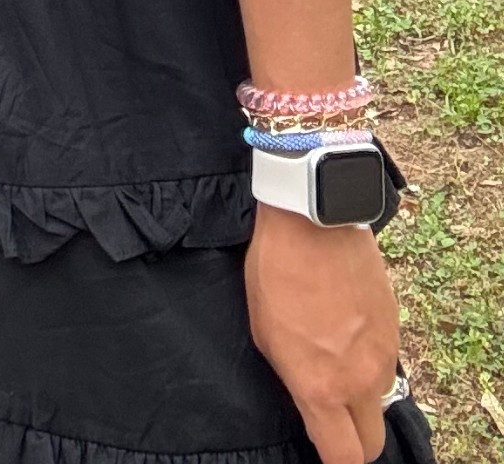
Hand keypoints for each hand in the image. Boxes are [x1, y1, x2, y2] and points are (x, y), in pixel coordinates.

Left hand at [246, 204, 398, 463]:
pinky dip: (369, 361)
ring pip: (378, 399)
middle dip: (354, 441)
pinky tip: (346, 333)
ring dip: (360, 395)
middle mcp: (360, 380)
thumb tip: (309, 401)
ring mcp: (384, 355)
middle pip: (370, 442)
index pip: (343, 457)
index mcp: (322, 387)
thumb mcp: (265, 334)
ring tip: (333, 361)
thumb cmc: (277, 273)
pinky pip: (385, 363)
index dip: (333, 461)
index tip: (322, 450)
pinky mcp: (395, 329)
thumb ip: (294, 380)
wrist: (314, 222)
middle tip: (332, 420)